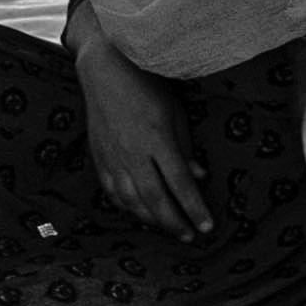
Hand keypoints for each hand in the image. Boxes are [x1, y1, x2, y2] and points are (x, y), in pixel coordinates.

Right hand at [75, 37, 212, 240]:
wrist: (105, 69)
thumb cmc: (147, 85)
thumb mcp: (175, 112)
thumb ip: (185, 146)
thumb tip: (199, 177)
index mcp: (156, 138)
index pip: (179, 182)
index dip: (193, 207)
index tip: (206, 225)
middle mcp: (131, 151)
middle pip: (153, 197)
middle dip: (173, 221)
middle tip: (189, 236)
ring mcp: (111, 155)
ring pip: (130, 199)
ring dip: (150, 218)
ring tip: (167, 227)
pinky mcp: (98, 155)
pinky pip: (111, 190)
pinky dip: (125, 205)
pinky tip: (138, 212)